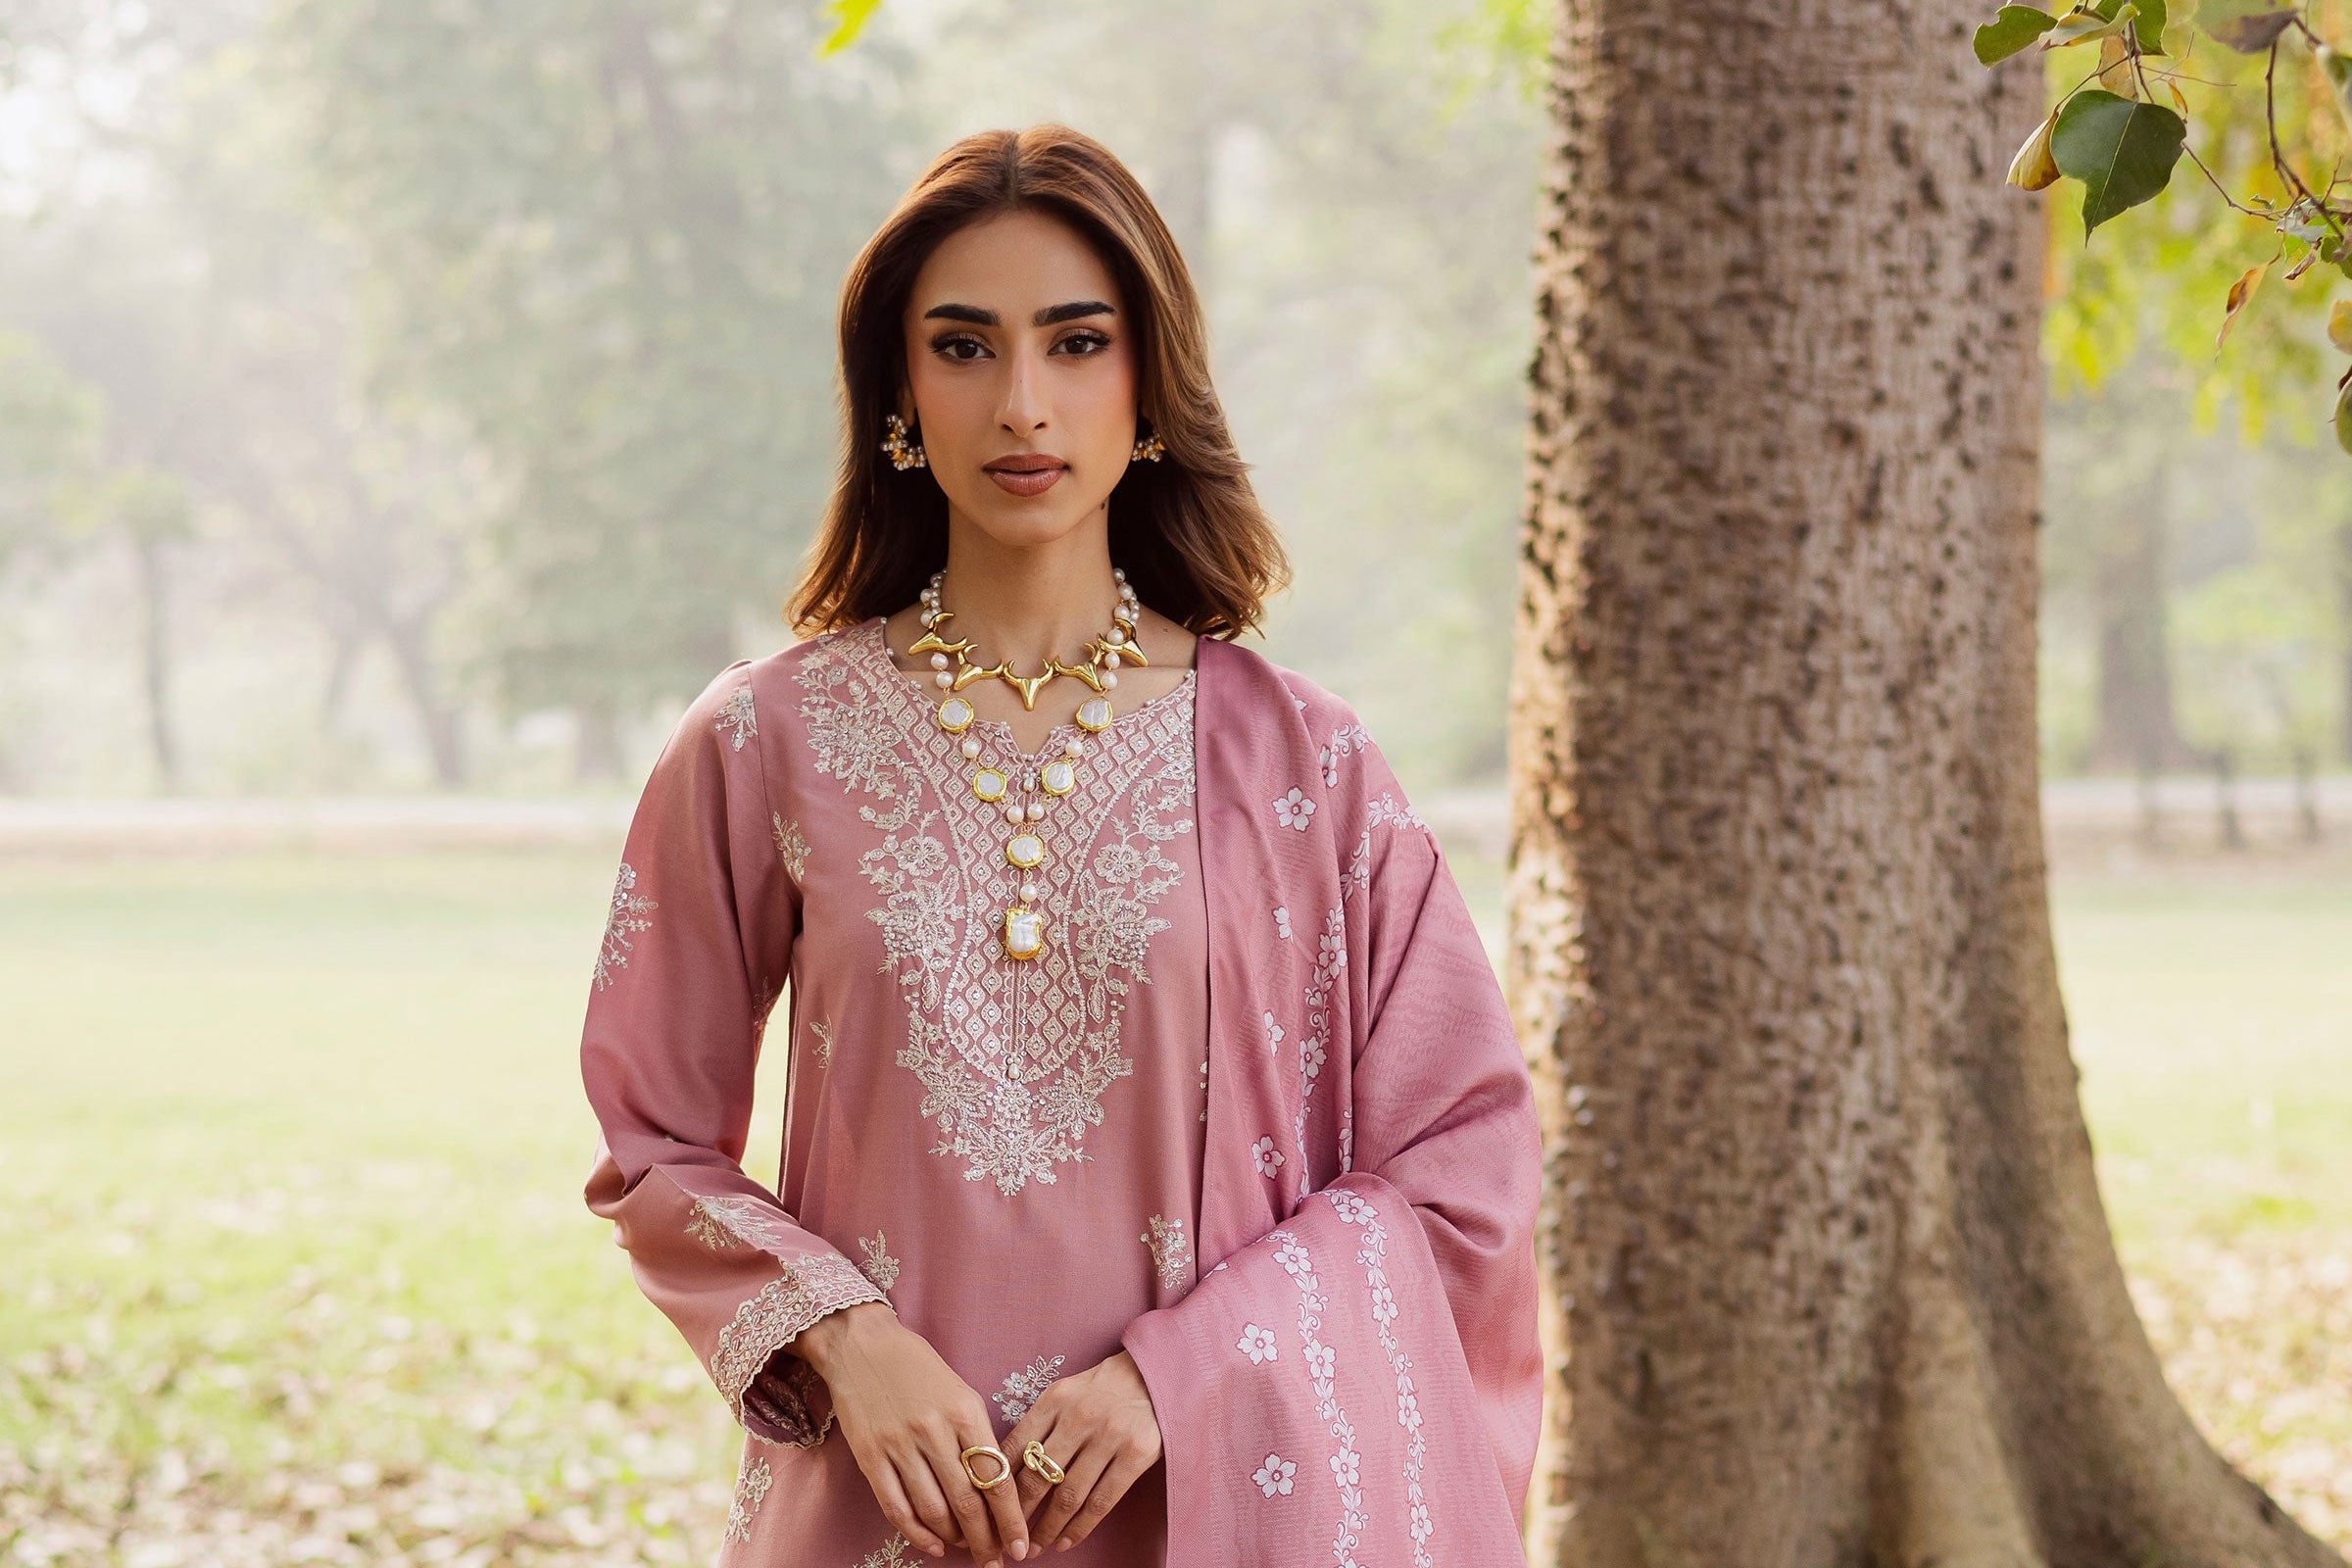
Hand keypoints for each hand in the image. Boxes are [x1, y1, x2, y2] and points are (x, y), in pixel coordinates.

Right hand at [793, 1303, 1032, 1564]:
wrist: (862, 1344)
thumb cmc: (919, 1368)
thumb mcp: (960, 1391)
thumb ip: (977, 1437)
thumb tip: (995, 1489)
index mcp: (965, 1410)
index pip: (997, 1476)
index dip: (1011, 1518)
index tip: (1021, 1544)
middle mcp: (934, 1429)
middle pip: (967, 1500)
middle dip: (986, 1538)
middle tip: (996, 1559)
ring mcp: (899, 1444)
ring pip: (934, 1510)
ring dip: (955, 1538)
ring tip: (967, 1548)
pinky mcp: (870, 1456)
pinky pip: (897, 1507)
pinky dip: (918, 1533)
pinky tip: (933, 1544)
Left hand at [1001, 1349, 1162, 1552]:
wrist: (1151, 1376)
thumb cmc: (1099, 1390)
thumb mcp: (1063, 1394)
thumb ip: (1037, 1426)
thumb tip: (1004, 1472)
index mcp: (1054, 1399)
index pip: (1016, 1448)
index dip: (999, 1485)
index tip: (990, 1511)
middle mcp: (1080, 1417)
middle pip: (1039, 1477)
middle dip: (1019, 1515)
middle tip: (1008, 1539)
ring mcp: (1110, 1435)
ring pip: (1069, 1494)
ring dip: (1048, 1528)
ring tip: (1035, 1547)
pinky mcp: (1136, 1454)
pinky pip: (1102, 1501)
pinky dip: (1081, 1527)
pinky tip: (1066, 1541)